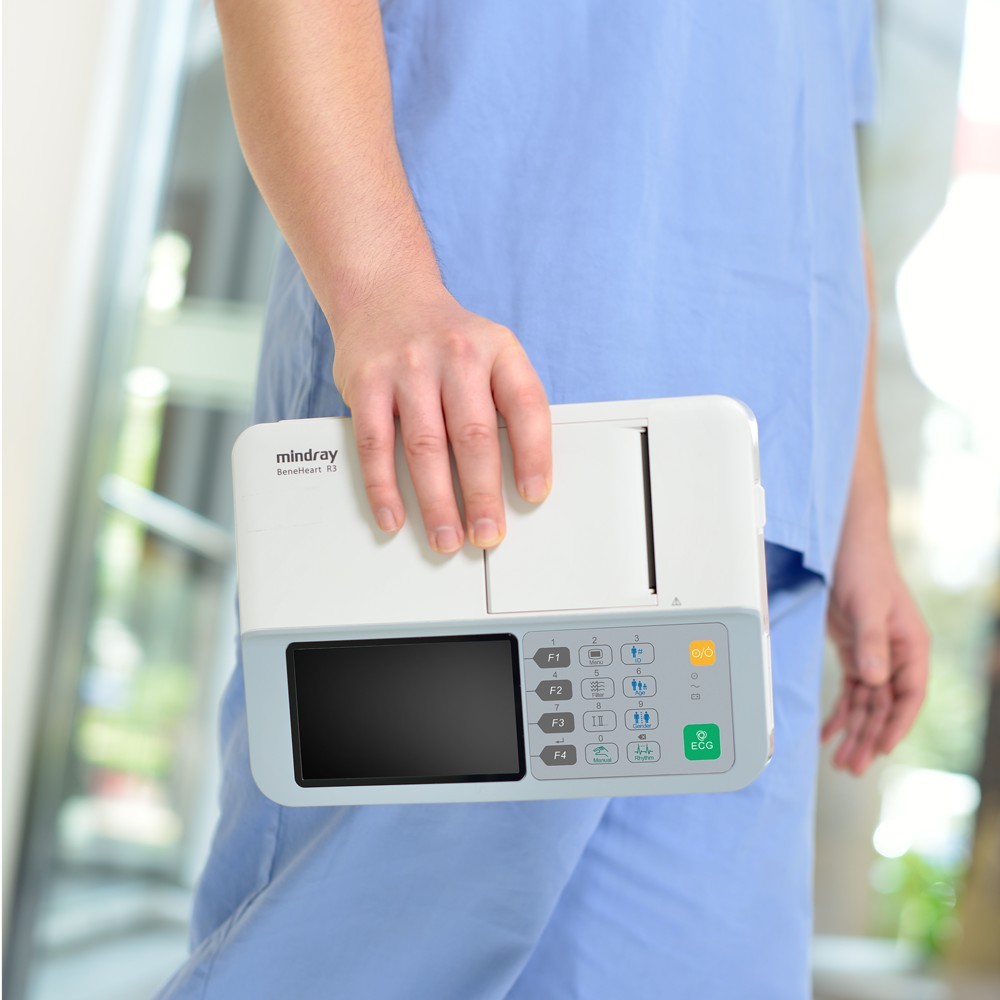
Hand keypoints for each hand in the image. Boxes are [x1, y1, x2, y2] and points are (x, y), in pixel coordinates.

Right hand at [332, 283, 551, 552]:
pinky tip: (393, 516)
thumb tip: (518, 478)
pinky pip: (376, 444)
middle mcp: (455, 355)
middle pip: (474, 436)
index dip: (533, 455)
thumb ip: (505, 403)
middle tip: (487, 533)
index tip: (532, 495)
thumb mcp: (490, 352)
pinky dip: (383, 487)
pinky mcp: (366, 382)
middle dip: (483, 495)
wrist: (386, 294)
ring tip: (446, 538)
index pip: (525, 406)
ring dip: (437, 502)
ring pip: (426, 447)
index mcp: (497, 350)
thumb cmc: (446, 340)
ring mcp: (408, 367)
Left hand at [822, 531, 930, 774]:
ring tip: (840, 760)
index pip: (909, 695)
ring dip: (854, 731)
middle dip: (869, 737)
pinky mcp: (855, 652)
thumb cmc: (864, 568)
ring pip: (868, 704)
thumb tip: (875, 679)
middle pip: (886, 707)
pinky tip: (829, 732)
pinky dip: (841, 712)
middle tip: (851, 766)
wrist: (846, 543)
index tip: (881, 749)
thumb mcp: (867, 606)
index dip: (897, 725)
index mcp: (911, 646)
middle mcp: (896, 655)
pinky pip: (852, 690)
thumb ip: (872, 643)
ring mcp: (875, 655)